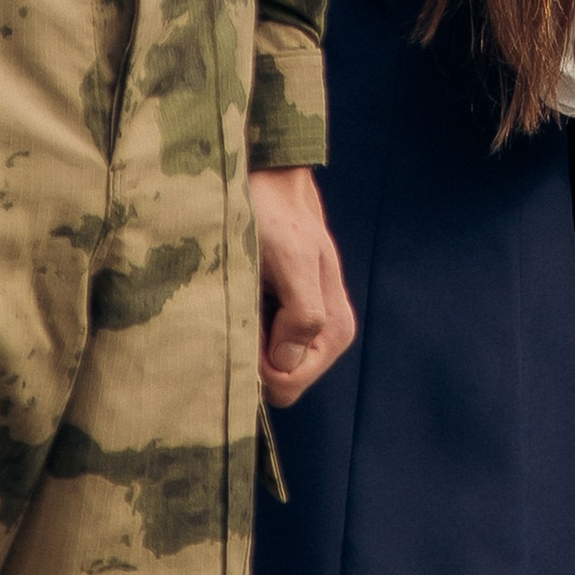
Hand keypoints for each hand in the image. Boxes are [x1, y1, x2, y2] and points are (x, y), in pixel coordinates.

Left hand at [250, 166, 354, 407]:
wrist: (270, 188)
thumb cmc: (277, 218)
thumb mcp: (293, 260)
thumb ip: (303, 314)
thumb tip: (286, 364)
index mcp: (334, 332)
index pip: (287, 386)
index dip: (259, 364)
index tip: (245, 322)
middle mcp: (322, 339)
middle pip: (276, 383)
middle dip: (251, 353)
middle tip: (242, 306)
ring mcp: (301, 333)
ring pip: (262, 368)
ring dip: (244, 339)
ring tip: (244, 297)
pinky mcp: (281, 323)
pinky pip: (256, 349)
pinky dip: (241, 329)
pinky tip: (242, 299)